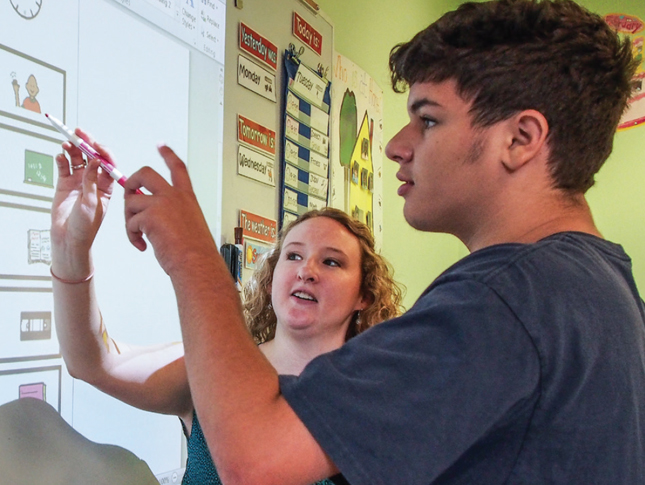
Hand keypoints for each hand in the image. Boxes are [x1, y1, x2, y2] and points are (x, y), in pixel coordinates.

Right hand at [51, 129, 114, 276]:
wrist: (69, 238)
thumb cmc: (86, 226)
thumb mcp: (92, 203)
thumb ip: (92, 182)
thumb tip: (95, 162)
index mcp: (107, 186)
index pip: (108, 163)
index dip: (102, 152)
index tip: (95, 145)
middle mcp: (94, 180)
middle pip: (92, 156)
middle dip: (87, 143)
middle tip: (80, 133)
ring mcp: (80, 180)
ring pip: (77, 159)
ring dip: (73, 149)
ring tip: (68, 143)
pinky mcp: (65, 183)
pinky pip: (64, 167)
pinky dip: (62, 160)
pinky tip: (60, 156)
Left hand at [124, 145, 218, 276]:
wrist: (196, 263)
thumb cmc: (195, 252)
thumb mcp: (190, 225)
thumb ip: (173, 214)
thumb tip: (153, 216)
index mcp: (187, 197)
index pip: (177, 168)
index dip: (167, 154)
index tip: (160, 145)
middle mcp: (174, 196)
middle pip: (145, 173)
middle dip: (131, 181)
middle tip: (129, 193)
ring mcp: (162, 204)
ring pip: (132, 201)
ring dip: (130, 219)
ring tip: (139, 236)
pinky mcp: (150, 216)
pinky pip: (130, 222)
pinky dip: (133, 236)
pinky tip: (142, 245)